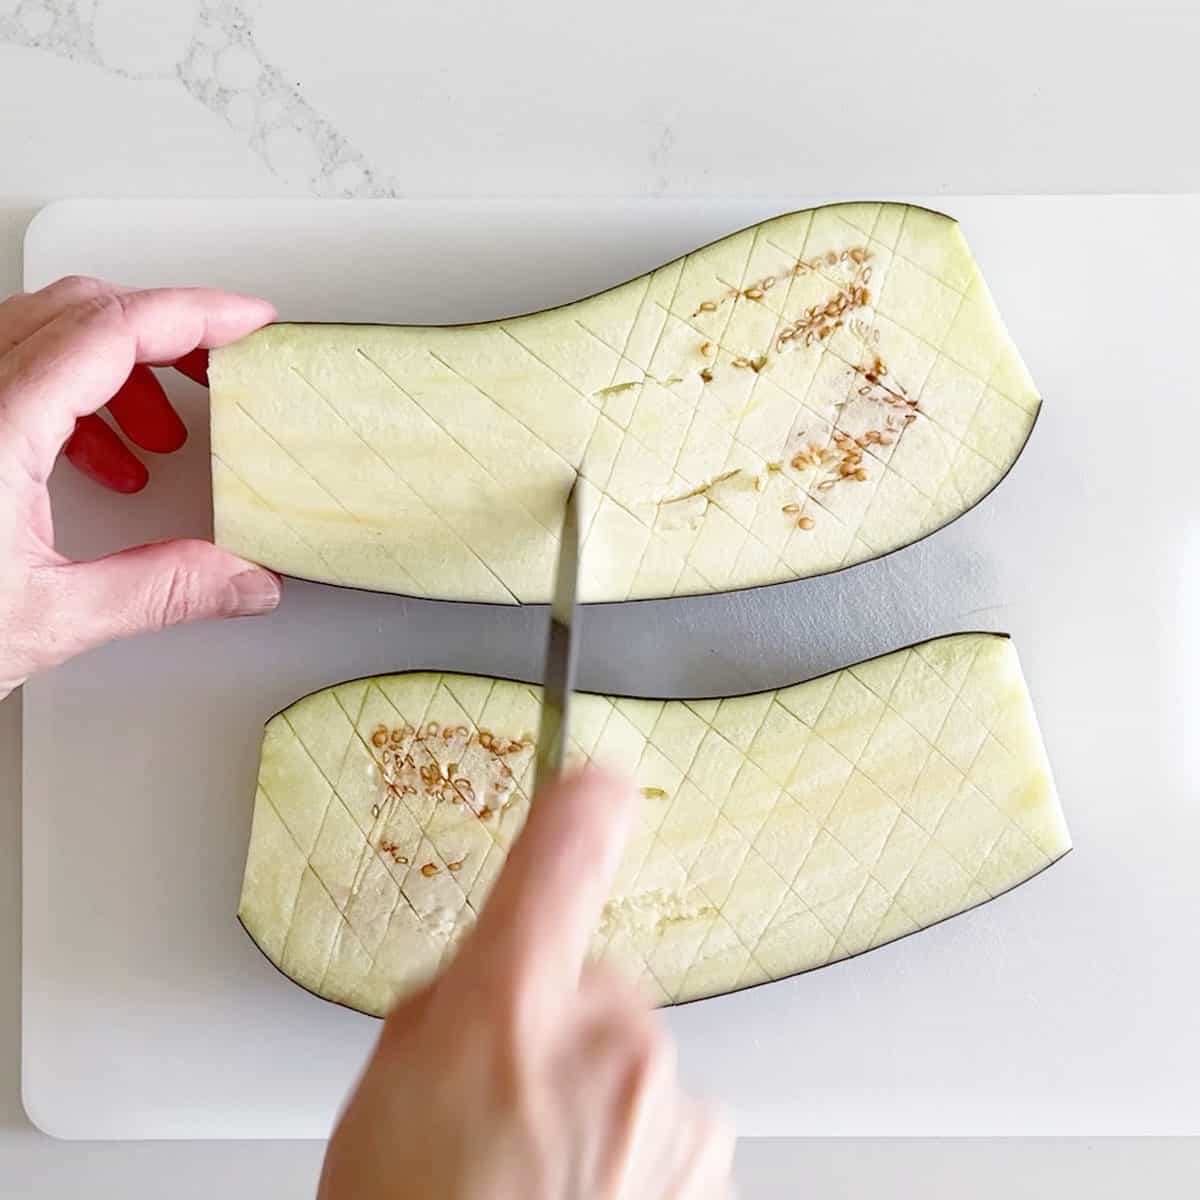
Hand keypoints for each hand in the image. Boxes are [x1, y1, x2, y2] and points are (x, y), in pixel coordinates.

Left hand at [0, 276, 279, 697]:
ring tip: (159, 433)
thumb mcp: (44, 621)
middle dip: (162, 334)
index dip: (193, 314)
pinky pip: (10, 369)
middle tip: (215, 370)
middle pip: (78, 311)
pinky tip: (94, 461)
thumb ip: (158, 592)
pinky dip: (70, 395)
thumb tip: (241, 582)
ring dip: (115, 368)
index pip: (111, 329)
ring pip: (42, 333)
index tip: (246, 320)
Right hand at [319, 767, 735, 1199]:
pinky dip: (628, 1128)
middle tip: (500, 1089)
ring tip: (532, 1162)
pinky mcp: (706, 1146)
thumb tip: (488, 973)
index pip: (564, 854)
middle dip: (553, 1009)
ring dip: (591, 1078)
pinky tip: (578, 1184)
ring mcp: (668, 1095)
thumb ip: (448, 1002)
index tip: (596, 776)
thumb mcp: (385, 1090)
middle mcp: (609, 1035)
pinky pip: (661, 1101)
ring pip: (628, 1043)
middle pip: (593, 970)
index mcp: (513, 1004)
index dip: (581, 803)